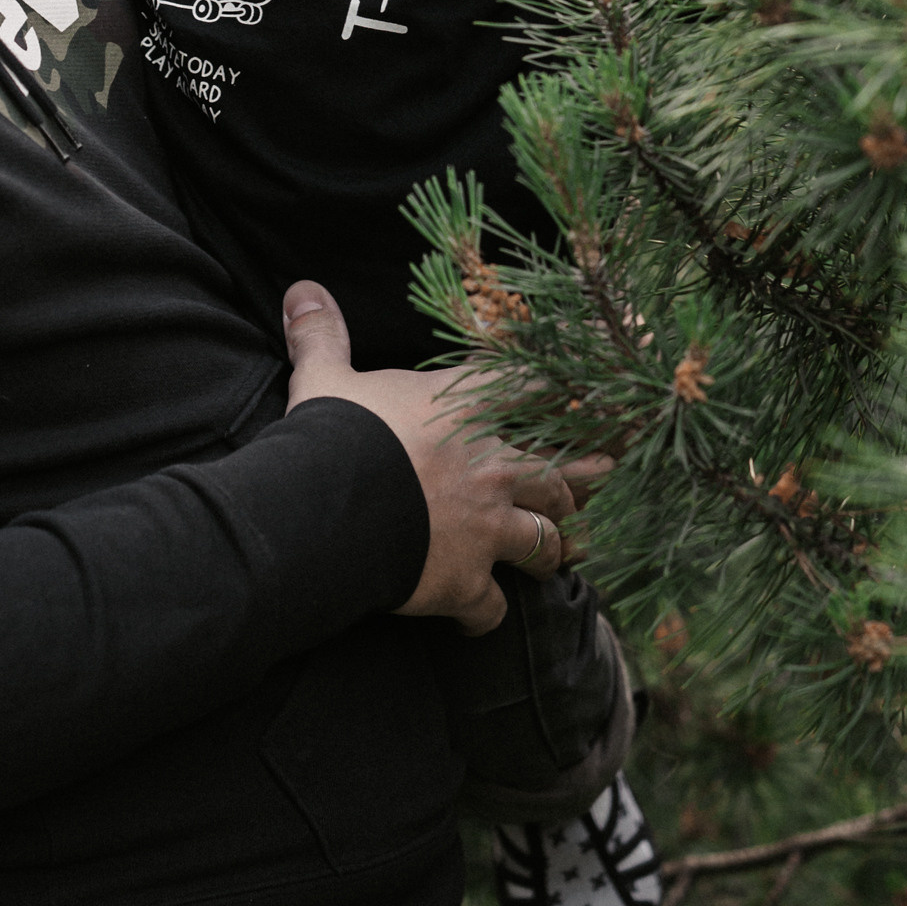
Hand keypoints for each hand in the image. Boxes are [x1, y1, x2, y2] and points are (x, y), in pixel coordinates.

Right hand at [281, 281, 583, 636]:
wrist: (324, 511)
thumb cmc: (333, 436)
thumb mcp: (325, 378)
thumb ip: (323, 336)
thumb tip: (301, 289)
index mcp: (467, 411)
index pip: (538, 390)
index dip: (571, 390)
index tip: (592, 395)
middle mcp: (492, 468)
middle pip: (563, 474)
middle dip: (584, 480)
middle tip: (605, 479)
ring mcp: (486, 530)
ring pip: (547, 542)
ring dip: (550, 549)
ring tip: (551, 554)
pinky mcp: (466, 583)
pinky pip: (493, 609)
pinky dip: (486, 614)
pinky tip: (476, 616)